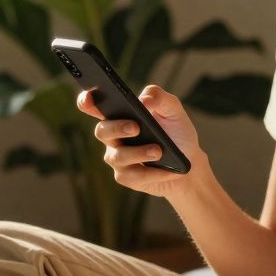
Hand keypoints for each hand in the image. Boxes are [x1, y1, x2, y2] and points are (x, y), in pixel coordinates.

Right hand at [75, 84, 210, 198]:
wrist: (189, 164)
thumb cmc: (176, 133)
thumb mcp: (173, 110)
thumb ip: (160, 98)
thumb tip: (144, 100)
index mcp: (120, 114)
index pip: (94, 106)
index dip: (86, 101)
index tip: (89, 98)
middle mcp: (113, 136)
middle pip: (102, 131)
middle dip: (117, 128)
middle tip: (136, 127)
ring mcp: (117, 157)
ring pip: (117, 156)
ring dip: (138, 153)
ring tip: (158, 151)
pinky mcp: (126, 177)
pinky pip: (132, 175)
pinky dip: (152, 172)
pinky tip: (168, 170)